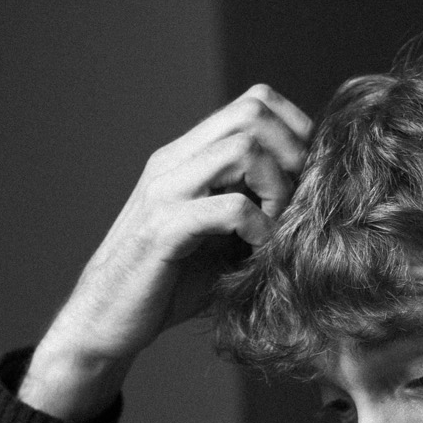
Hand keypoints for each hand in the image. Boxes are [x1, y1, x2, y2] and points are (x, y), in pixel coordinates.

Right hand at [20, 84, 312, 419]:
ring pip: (242, 149)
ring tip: (275, 229)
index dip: (294, 131)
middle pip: (253, 112)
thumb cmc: (169, 283)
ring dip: (276, 189)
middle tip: (296, 203)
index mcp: (187, 156)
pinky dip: (258, 229)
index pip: (254, 101)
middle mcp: (173, 162)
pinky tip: (255, 254)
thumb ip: (254, 207)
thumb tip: (316, 197)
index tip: (305, 178)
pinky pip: (228, 207)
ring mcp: (164, 192)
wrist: (106, 321)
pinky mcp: (161, 230)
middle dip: (292, 154)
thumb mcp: (222, 237)